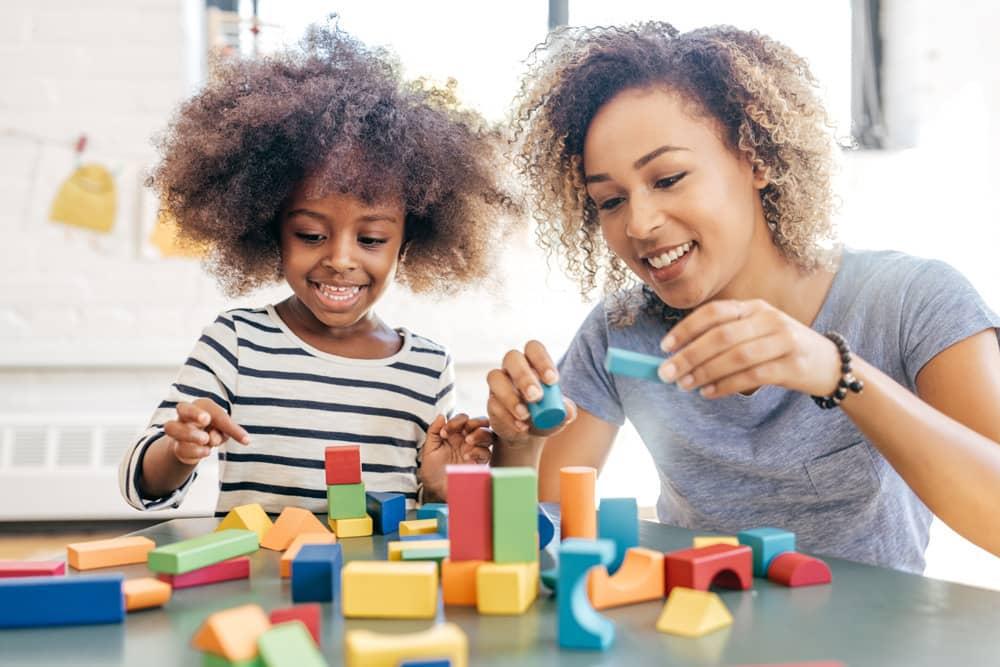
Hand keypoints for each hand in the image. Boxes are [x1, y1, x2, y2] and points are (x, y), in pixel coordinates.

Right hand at [164, 398, 249, 465]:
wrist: (196, 444)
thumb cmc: (214, 428)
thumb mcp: (225, 427)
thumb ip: (227, 430)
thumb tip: (221, 439)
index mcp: (200, 406)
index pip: (209, 407)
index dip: (220, 418)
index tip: (228, 426)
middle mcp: (185, 415)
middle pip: (182, 407)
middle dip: (194, 413)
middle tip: (206, 420)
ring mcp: (178, 430)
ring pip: (172, 427)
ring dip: (190, 434)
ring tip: (206, 440)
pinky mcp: (176, 447)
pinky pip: (180, 448)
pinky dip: (195, 451)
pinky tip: (206, 451)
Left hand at [419, 413, 494, 499]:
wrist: (436, 490)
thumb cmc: (432, 471)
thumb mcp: (428, 449)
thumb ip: (433, 431)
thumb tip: (441, 416)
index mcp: (455, 434)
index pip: (462, 419)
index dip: (456, 421)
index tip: (444, 432)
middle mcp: (466, 440)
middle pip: (481, 423)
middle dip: (475, 422)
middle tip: (465, 429)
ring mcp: (474, 451)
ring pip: (488, 435)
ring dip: (479, 434)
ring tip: (468, 441)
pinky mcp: (479, 463)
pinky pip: (487, 452)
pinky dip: (478, 451)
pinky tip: (467, 457)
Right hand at [486, 340, 577, 445]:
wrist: (530, 432)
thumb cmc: (547, 414)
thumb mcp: (560, 414)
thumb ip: (566, 410)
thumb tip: (568, 411)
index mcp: (533, 362)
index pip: (533, 348)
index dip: (542, 360)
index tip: (552, 381)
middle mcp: (513, 368)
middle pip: (512, 358)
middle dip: (523, 376)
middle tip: (535, 397)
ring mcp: (499, 383)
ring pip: (495, 377)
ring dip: (510, 397)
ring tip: (525, 415)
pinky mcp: (491, 402)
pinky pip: (493, 404)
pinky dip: (507, 416)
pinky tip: (521, 426)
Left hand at [657, 299, 840, 398]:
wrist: (829, 364)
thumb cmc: (780, 350)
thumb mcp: (756, 333)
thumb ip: (723, 339)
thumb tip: (678, 356)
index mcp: (754, 307)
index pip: (714, 312)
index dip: (686, 328)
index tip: (664, 347)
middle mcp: (769, 319)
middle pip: (721, 336)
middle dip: (690, 355)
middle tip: (667, 373)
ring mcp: (783, 340)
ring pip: (736, 356)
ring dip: (705, 372)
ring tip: (684, 385)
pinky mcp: (793, 365)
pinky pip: (752, 376)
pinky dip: (726, 385)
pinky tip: (708, 392)